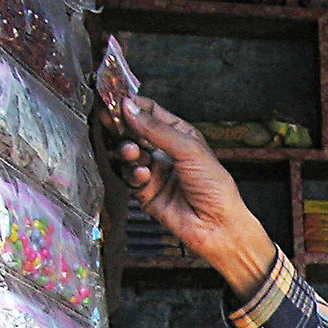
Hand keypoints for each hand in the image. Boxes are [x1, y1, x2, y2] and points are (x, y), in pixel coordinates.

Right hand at [103, 95, 277, 297]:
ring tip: (132, 152)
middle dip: (122, 126)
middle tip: (111, 122)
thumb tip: (129, 108)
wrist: (216, 225)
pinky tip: (143, 174)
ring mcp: (155, 171)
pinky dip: (133, 173)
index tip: (116, 102)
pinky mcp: (146, 191)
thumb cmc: (214, 187)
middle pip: (134, 130)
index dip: (132, 106)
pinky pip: (130, 176)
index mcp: (179, 134)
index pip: (150, 112)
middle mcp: (165, 151)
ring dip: (127, 150)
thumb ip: (156, 129)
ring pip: (128, 153)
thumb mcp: (188, 149)